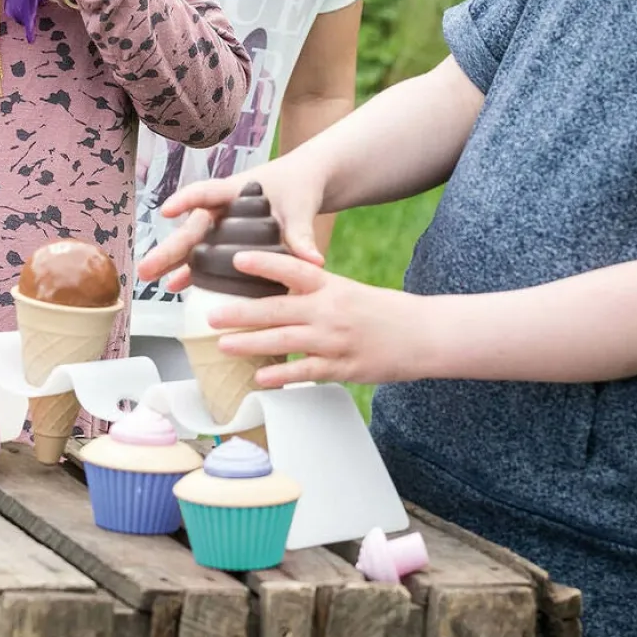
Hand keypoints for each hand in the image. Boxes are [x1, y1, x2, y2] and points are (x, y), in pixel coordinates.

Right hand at [136, 150, 326, 291]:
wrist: (303, 183)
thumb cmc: (298, 187)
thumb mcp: (301, 207)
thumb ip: (302, 235)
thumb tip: (313, 261)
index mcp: (236, 190)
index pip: (207, 192)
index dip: (187, 201)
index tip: (167, 212)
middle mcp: (222, 208)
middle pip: (192, 228)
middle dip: (169, 249)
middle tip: (147, 269)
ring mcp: (222, 225)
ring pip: (194, 244)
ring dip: (173, 263)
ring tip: (151, 280)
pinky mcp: (229, 242)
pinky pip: (207, 258)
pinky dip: (193, 271)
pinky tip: (176, 286)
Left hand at [203, 248, 433, 385]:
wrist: (424, 335)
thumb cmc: (384, 311)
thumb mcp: (348, 290)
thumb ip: (315, 292)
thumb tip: (277, 291)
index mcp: (332, 287)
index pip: (294, 270)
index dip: (265, 264)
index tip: (237, 259)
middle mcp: (331, 311)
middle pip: (279, 310)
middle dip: (242, 313)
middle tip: (212, 315)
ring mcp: (336, 341)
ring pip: (285, 341)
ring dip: (251, 343)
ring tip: (224, 345)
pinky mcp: (343, 368)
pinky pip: (306, 371)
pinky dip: (281, 375)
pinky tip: (259, 378)